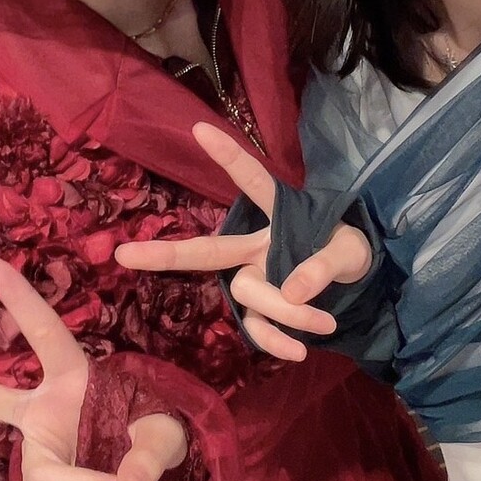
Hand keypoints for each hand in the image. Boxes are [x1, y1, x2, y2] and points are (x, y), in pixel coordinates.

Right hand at [116, 123, 371, 359]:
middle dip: (167, 252)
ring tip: (325, 323)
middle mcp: (256, 247)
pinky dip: (276, 341)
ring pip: (251, 294)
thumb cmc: (346, 250)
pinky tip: (298, 352)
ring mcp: (254, 279)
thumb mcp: (350, 250)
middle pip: (209, 251)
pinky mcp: (259, 312)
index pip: (253, 182)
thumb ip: (325, 265)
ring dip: (288, 313)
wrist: (356, 283)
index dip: (229, 157)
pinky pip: (256, 329)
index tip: (199, 127)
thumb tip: (294, 291)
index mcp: (278, 216)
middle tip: (123, 254)